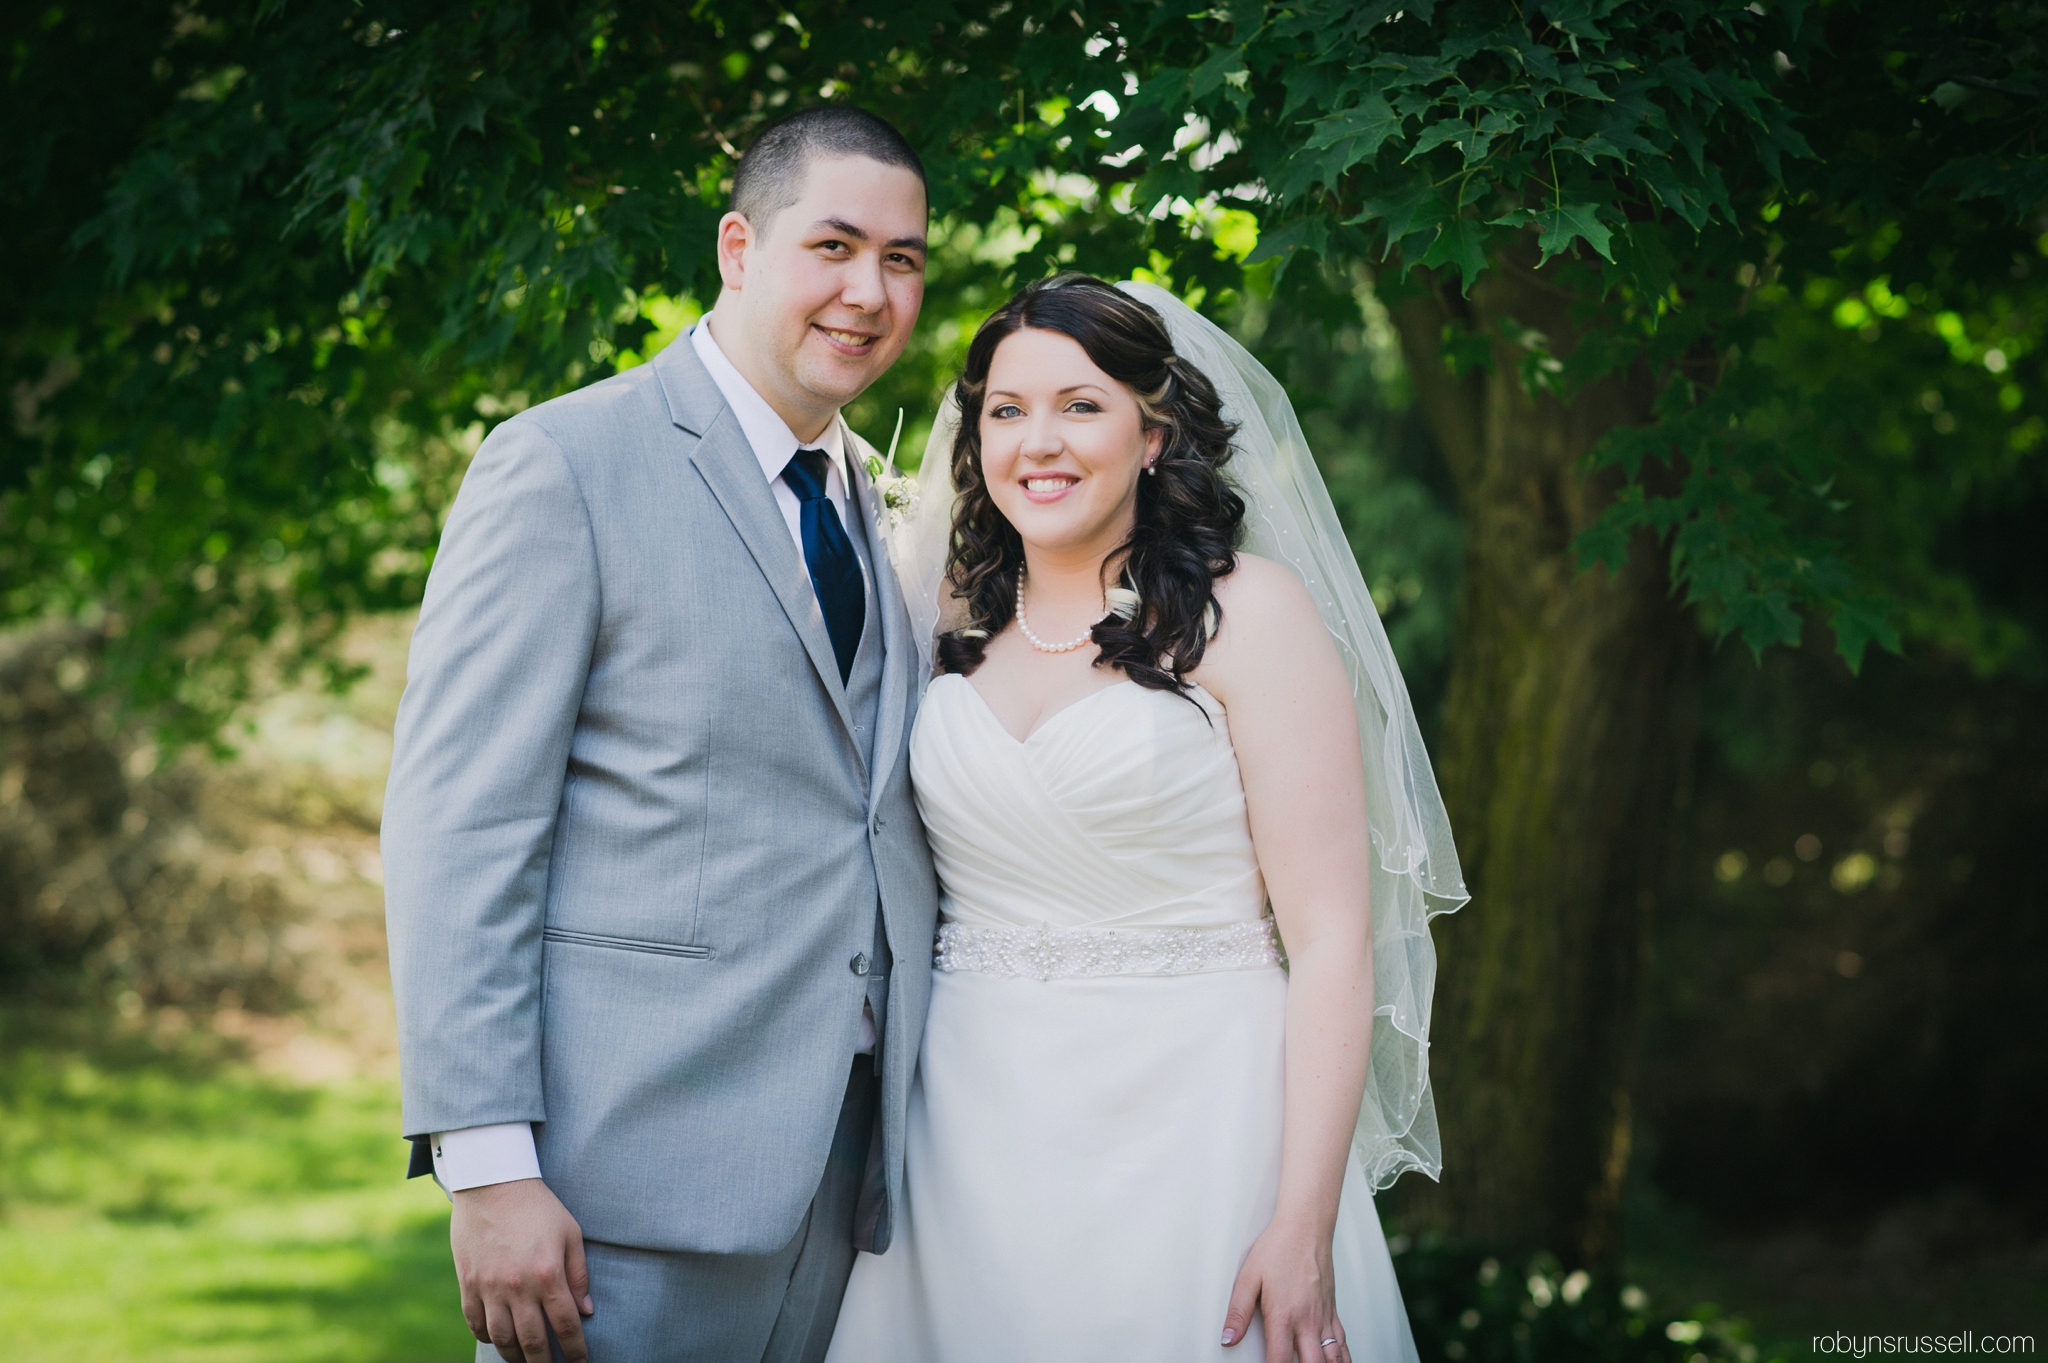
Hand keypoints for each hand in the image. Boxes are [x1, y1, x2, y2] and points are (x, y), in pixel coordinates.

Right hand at [451, 1177, 594, 1361]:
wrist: (493, 1183)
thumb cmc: (539, 1207)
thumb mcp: (570, 1233)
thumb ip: (579, 1275)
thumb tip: (586, 1312)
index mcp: (548, 1274)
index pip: (566, 1325)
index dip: (576, 1349)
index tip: (581, 1361)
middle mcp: (518, 1286)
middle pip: (533, 1341)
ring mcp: (489, 1287)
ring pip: (502, 1339)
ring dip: (516, 1356)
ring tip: (527, 1360)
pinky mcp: (468, 1283)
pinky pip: (475, 1323)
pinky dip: (487, 1338)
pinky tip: (499, 1340)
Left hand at [1220, 1217, 1350, 1362]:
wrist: (1306, 1227)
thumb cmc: (1278, 1248)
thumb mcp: (1248, 1277)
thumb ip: (1237, 1312)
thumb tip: (1228, 1338)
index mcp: (1284, 1316)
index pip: (1279, 1361)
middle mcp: (1308, 1321)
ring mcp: (1323, 1318)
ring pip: (1333, 1359)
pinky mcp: (1332, 1312)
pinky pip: (1342, 1344)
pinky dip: (1340, 1359)